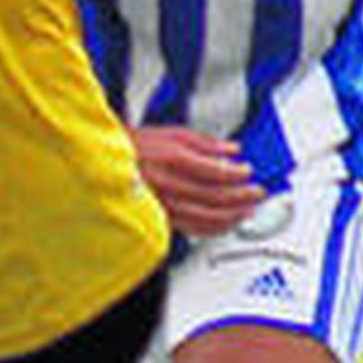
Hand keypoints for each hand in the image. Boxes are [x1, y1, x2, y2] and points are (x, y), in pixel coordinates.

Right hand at [132, 125, 264, 235]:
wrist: (104, 168)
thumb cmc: (133, 149)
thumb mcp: (169, 134)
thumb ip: (204, 142)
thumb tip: (232, 149)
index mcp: (172, 159)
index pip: (214, 171)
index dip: (236, 173)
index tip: (248, 171)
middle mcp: (169, 184)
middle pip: (215, 196)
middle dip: (241, 196)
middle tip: (258, 193)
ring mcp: (164, 205)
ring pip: (206, 217)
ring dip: (232, 216)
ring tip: (248, 210)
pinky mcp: (160, 220)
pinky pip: (193, 229)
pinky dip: (214, 228)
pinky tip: (226, 223)